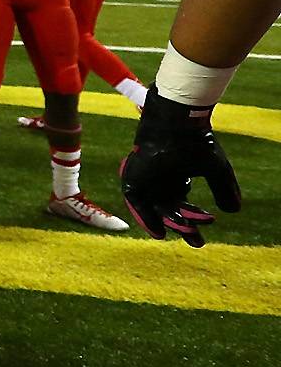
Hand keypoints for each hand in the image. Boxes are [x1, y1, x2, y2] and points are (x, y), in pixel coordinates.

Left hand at [121, 90, 241, 245]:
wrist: (176, 124)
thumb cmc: (195, 143)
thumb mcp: (215, 169)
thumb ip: (224, 189)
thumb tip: (234, 211)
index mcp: (176, 175)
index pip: (182, 204)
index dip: (194, 220)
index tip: (206, 233)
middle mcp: (159, 179)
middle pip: (170, 209)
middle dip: (184, 227)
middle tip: (198, 242)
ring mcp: (146, 178)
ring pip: (156, 207)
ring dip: (171, 222)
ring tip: (188, 231)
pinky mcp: (133, 177)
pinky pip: (136, 202)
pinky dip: (146, 217)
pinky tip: (160, 233)